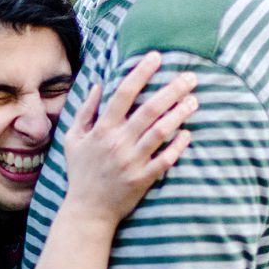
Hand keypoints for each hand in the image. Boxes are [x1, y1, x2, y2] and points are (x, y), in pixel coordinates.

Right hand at [59, 50, 196, 230]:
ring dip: (179, 114)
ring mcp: (132, 161)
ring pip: (160, 132)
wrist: (87, 211)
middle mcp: (118, 142)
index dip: (141, 73)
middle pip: (149, 109)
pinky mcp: (143, 179)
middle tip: (190, 77)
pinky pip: (165, 160)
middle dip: (171, 90)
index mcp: (101, 129)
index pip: (124, 93)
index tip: (156, 57)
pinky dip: (178, 146)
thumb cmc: (81, 172)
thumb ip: (85, 111)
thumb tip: (99, 85)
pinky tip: (188, 134)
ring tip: (194, 100)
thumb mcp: (73, 139)